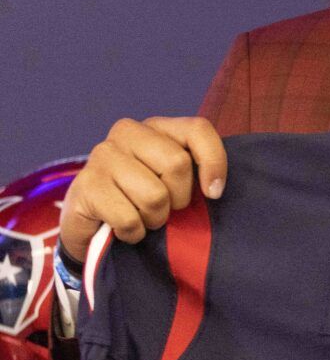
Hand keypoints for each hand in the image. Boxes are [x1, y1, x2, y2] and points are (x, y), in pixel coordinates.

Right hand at [60, 117, 227, 256]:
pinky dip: (133, 232)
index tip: (214, 193)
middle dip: (179, 198)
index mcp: (156, 127)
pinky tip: (123, 228)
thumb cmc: (143, 199)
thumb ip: (197, 172)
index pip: (197, 129)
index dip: (213, 162)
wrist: (93, 226)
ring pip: (155, 196)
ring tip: (142, 217)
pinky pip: (129, 219)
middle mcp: (127, 133)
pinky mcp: (86, 185)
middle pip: (177, 164)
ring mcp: (102, 156)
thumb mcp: (176, 182)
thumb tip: (214, 189)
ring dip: (155, 219)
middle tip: (165, 207)